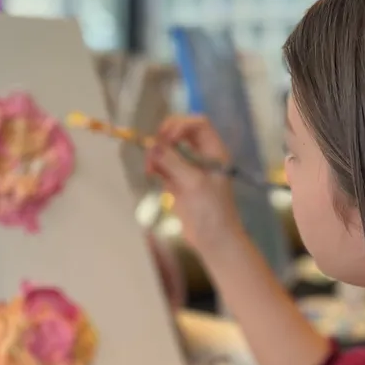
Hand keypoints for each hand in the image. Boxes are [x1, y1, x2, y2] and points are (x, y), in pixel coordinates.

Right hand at [145, 115, 244, 254]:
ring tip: (150, 168)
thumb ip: (173, 162)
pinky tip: (151, 173)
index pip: (198, 124)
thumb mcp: (193, 183)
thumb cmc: (211, 211)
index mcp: (213, 152)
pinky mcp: (177, 182)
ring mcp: (188, 169)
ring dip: (156, 154)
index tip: (167, 138)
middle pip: (180, 133)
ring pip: (168, 149)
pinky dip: (155, 166)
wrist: (214, 240)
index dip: (181, 125)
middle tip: (153, 149)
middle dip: (164, 138)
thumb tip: (152, 145)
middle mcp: (201, 156)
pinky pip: (163, 165)